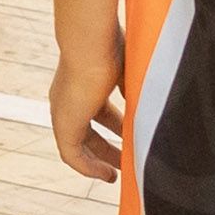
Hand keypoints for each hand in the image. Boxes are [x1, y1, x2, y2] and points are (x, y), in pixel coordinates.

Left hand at [52, 30, 130, 184]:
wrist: (91, 40)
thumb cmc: (111, 45)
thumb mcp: (128, 71)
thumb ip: (136, 88)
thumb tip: (151, 103)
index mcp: (83, 83)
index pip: (97, 111)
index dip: (114, 126)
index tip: (129, 137)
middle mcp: (69, 98)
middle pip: (88, 131)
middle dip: (107, 147)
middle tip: (126, 161)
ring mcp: (64, 110)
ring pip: (78, 145)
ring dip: (98, 161)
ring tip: (116, 174)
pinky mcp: (64, 123)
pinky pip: (71, 155)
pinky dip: (87, 167)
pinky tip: (105, 174)